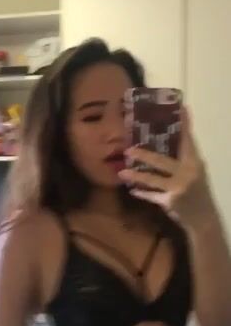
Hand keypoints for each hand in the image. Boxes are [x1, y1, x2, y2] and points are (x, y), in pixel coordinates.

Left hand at [118, 107, 214, 229]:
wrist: (204, 218)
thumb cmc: (197, 192)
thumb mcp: (195, 172)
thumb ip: (183, 158)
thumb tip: (170, 139)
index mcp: (194, 162)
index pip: (188, 140)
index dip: (184, 124)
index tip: (180, 107)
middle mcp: (187, 172)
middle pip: (162, 160)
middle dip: (144, 155)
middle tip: (128, 148)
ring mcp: (178, 188)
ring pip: (153, 179)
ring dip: (136, 176)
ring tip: (122, 173)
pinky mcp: (171, 201)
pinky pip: (152, 196)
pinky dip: (142, 193)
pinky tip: (132, 190)